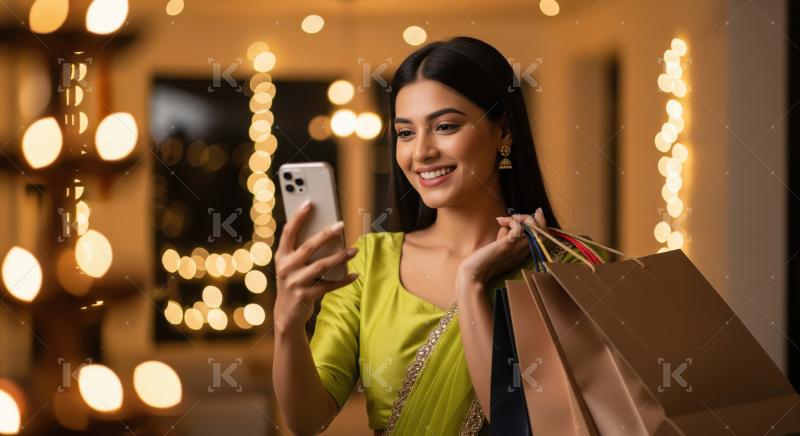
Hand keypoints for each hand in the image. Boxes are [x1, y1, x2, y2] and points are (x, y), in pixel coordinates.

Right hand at [273, 200, 358, 331]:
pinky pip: (328, 286)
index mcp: (281, 256)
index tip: (309, 202)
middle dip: (326, 234)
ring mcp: (294, 283)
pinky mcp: (305, 296)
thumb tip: (327, 230)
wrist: (286, 314)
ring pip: (321, 266)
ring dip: (339, 257)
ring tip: (354, 250)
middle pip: (308, 247)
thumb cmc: (293, 282)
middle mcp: (285, 268)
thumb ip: (302, 250)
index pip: (288, 232)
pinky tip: (355, 275)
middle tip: (341, 225)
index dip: (298, 216)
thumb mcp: (291, 265)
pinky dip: (343, 280)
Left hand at [456, 208, 547, 288]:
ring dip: (522, 218)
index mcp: (524, 253)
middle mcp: (525, 251)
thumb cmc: (484, 261)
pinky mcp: (509, 244)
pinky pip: (518, 227)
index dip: (542, 224)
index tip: (537, 212)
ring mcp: (518, 248)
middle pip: (542, 231)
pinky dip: (510, 220)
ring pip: (533, 227)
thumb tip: (505, 227)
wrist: (475, 273)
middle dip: (532, 218)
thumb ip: (506, 239)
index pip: (542, 237)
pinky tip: (500, 221)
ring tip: (507, 220)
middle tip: (515, 216)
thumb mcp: (500, 248)